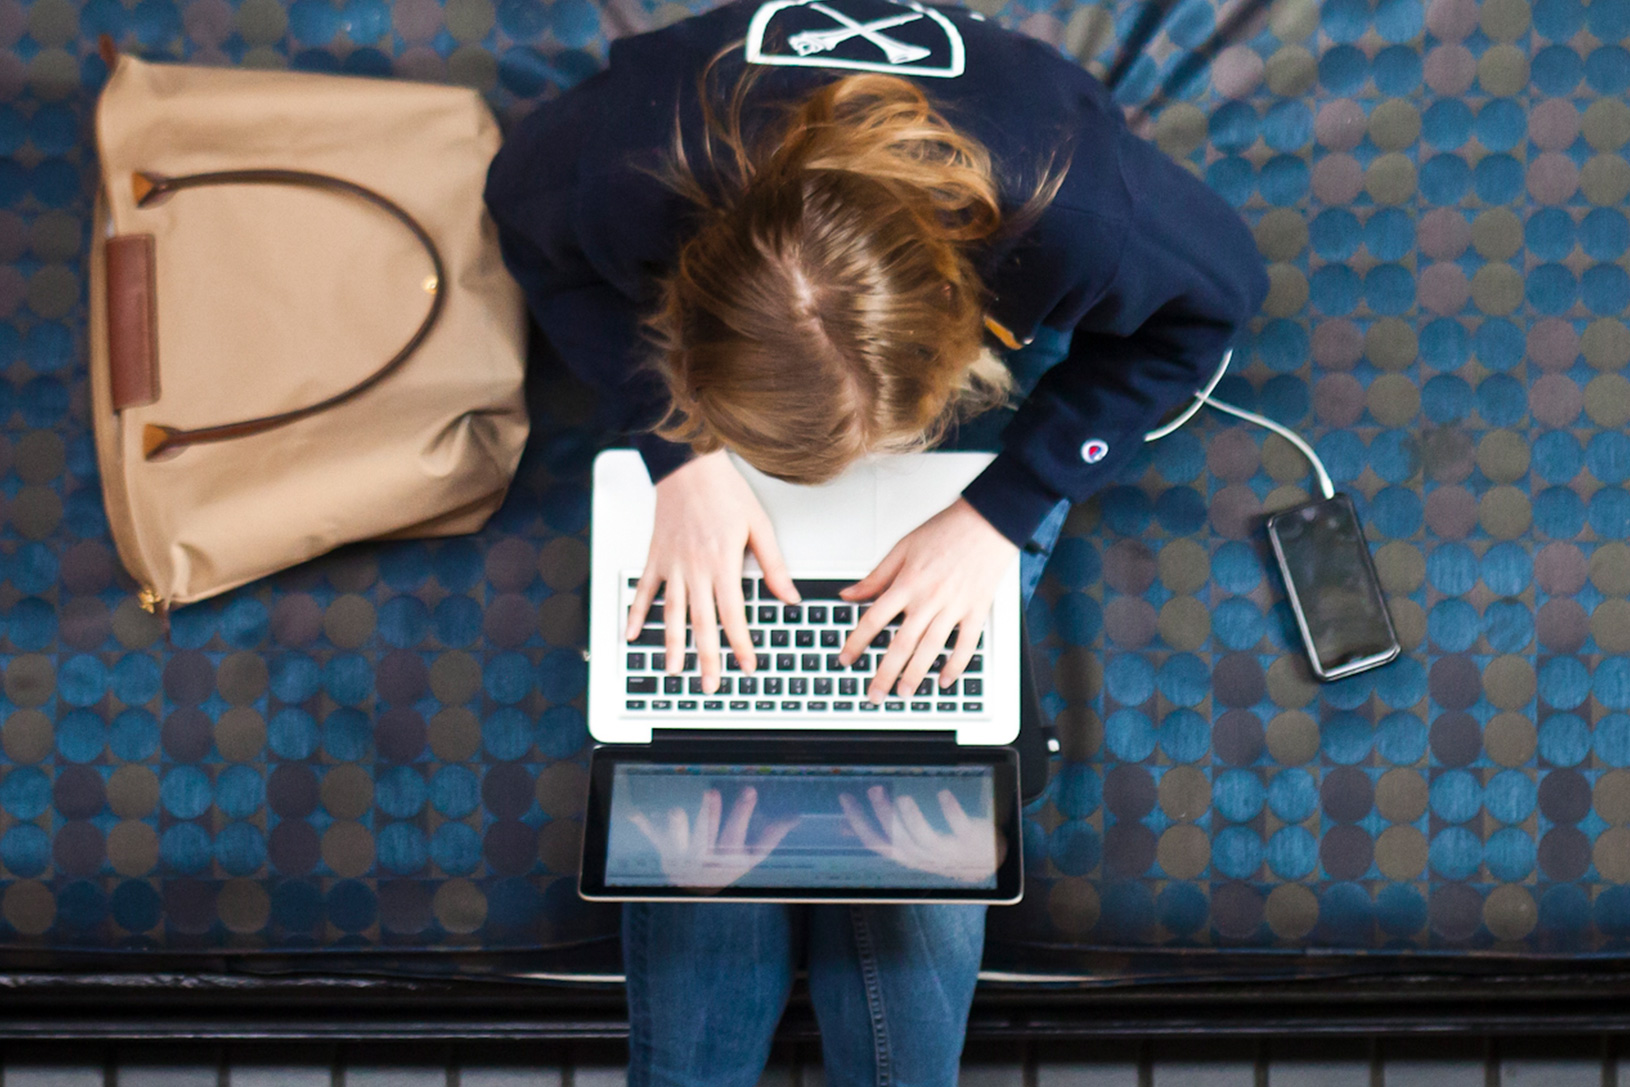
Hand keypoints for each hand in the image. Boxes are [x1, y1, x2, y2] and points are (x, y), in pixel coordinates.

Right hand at [625, 450, 799, 692]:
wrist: (687, 465)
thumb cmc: (724, 491)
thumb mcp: (759, 525)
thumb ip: (773, 565)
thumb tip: (789, 596)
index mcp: (723, 564)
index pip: (733, 615)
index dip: (741, 644)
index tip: (747, 665)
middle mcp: (695, 570)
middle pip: (701, 623)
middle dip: (707, 657)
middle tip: (710, 684)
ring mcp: (672, 565)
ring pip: (672, 614)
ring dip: (673, 646)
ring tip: (675, 671)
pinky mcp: (655, 557)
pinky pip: (643, 591)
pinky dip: (637, 614)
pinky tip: (632, 635)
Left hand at [628, 787, 798, 888]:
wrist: (699, 903)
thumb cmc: (728, 871)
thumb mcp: (752, 860)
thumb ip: (770, 838)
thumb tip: (794, 818)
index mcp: (727, 858)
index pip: (738, 833)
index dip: (743, 813)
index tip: (749, 791)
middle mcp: (705, 858)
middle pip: (708, 836)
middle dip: (710, 815)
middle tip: (711, 793)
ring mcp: (683, 858)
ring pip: (680, 841)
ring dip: (677, 827)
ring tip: (676, 810)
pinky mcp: (665, 855)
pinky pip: (653, 840)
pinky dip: (645, 826)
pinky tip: (636, 813)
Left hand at [837, 498, 1016, 701]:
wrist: (988, 520)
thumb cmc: (946, 530)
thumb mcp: (902, 547)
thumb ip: (876, 576)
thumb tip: (849, 594)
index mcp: (907, 583)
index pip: (874, 619)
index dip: (857, 642)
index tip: (846, 658)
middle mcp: (929, 599)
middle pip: (901, 644)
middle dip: (885, 673)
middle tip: (874, 694)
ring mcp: (954, 607)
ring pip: (931, 649)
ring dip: (915, 675)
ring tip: (904, 692)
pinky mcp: (976, 610)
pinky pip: (966, 645)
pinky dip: (955, 665)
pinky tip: (944, 679)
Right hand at [839, 786, 1002, 882]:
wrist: (988, 863)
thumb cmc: (944, 852)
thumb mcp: (911, 847)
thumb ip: (880, 836)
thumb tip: (844, 827)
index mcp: (907, 856)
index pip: (875, 842)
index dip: (858, 822)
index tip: (846, 798)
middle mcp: (924, 857)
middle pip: (897, 838)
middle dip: (883, 814)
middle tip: (874, 789)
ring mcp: (947, 851)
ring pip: (923, 838)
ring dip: (911, 818)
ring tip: (902, 796)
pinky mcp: (969, 841)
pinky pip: (959, 828)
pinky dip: (951, 811)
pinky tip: (943, 794)